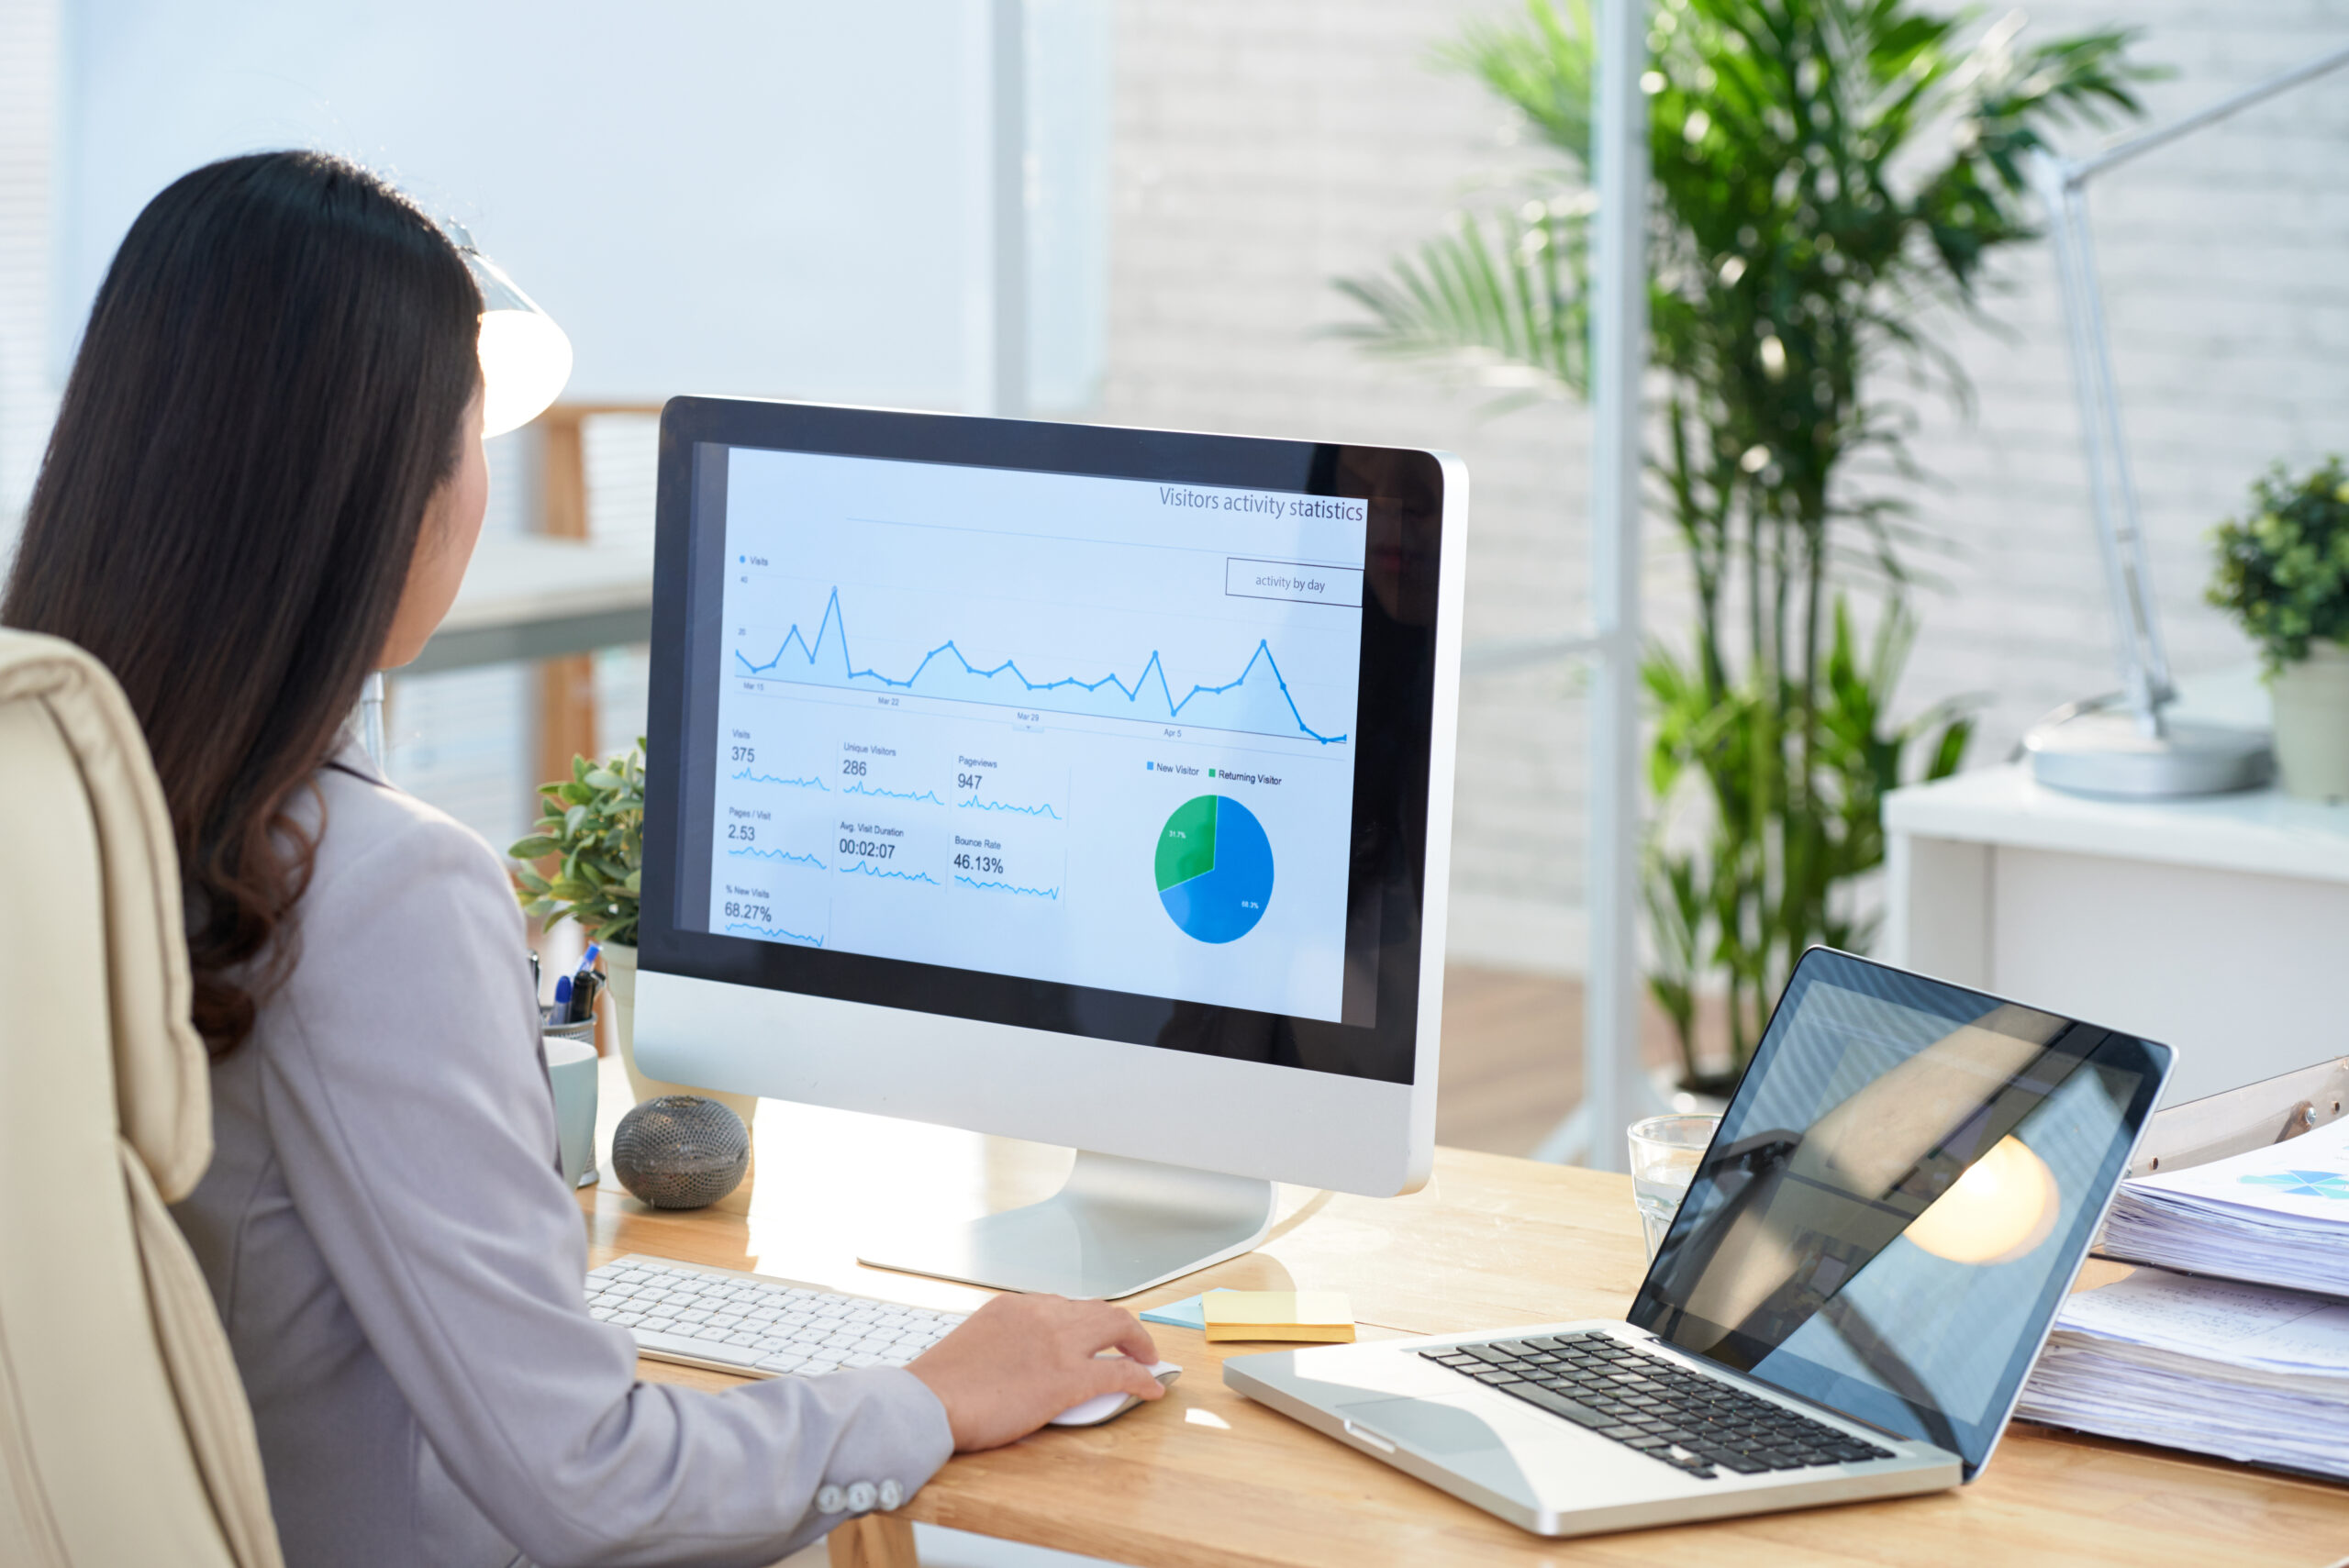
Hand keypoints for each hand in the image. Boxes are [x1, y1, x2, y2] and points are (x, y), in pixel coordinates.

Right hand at [906, 1294, 1163, 1450]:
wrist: (929, 1402)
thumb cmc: (941, 1385)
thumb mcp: (974, 1343)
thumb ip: (1003, 1341)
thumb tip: (1017, 1358)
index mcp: (1015, 1305)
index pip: (1063, 1304)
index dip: (1086, 1321)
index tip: (1093, 1333)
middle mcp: (1041, 1314)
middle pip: (1098, 1309)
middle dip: (1121, 1326)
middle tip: (1133, 1343)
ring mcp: (1058, 1343)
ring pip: (1116, 1327)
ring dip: (1139, 1342)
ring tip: (1148, 1359)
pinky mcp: (1068, 1378)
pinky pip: (1120, 1372)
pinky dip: (1142, 1377)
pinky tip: (1152, 1388)